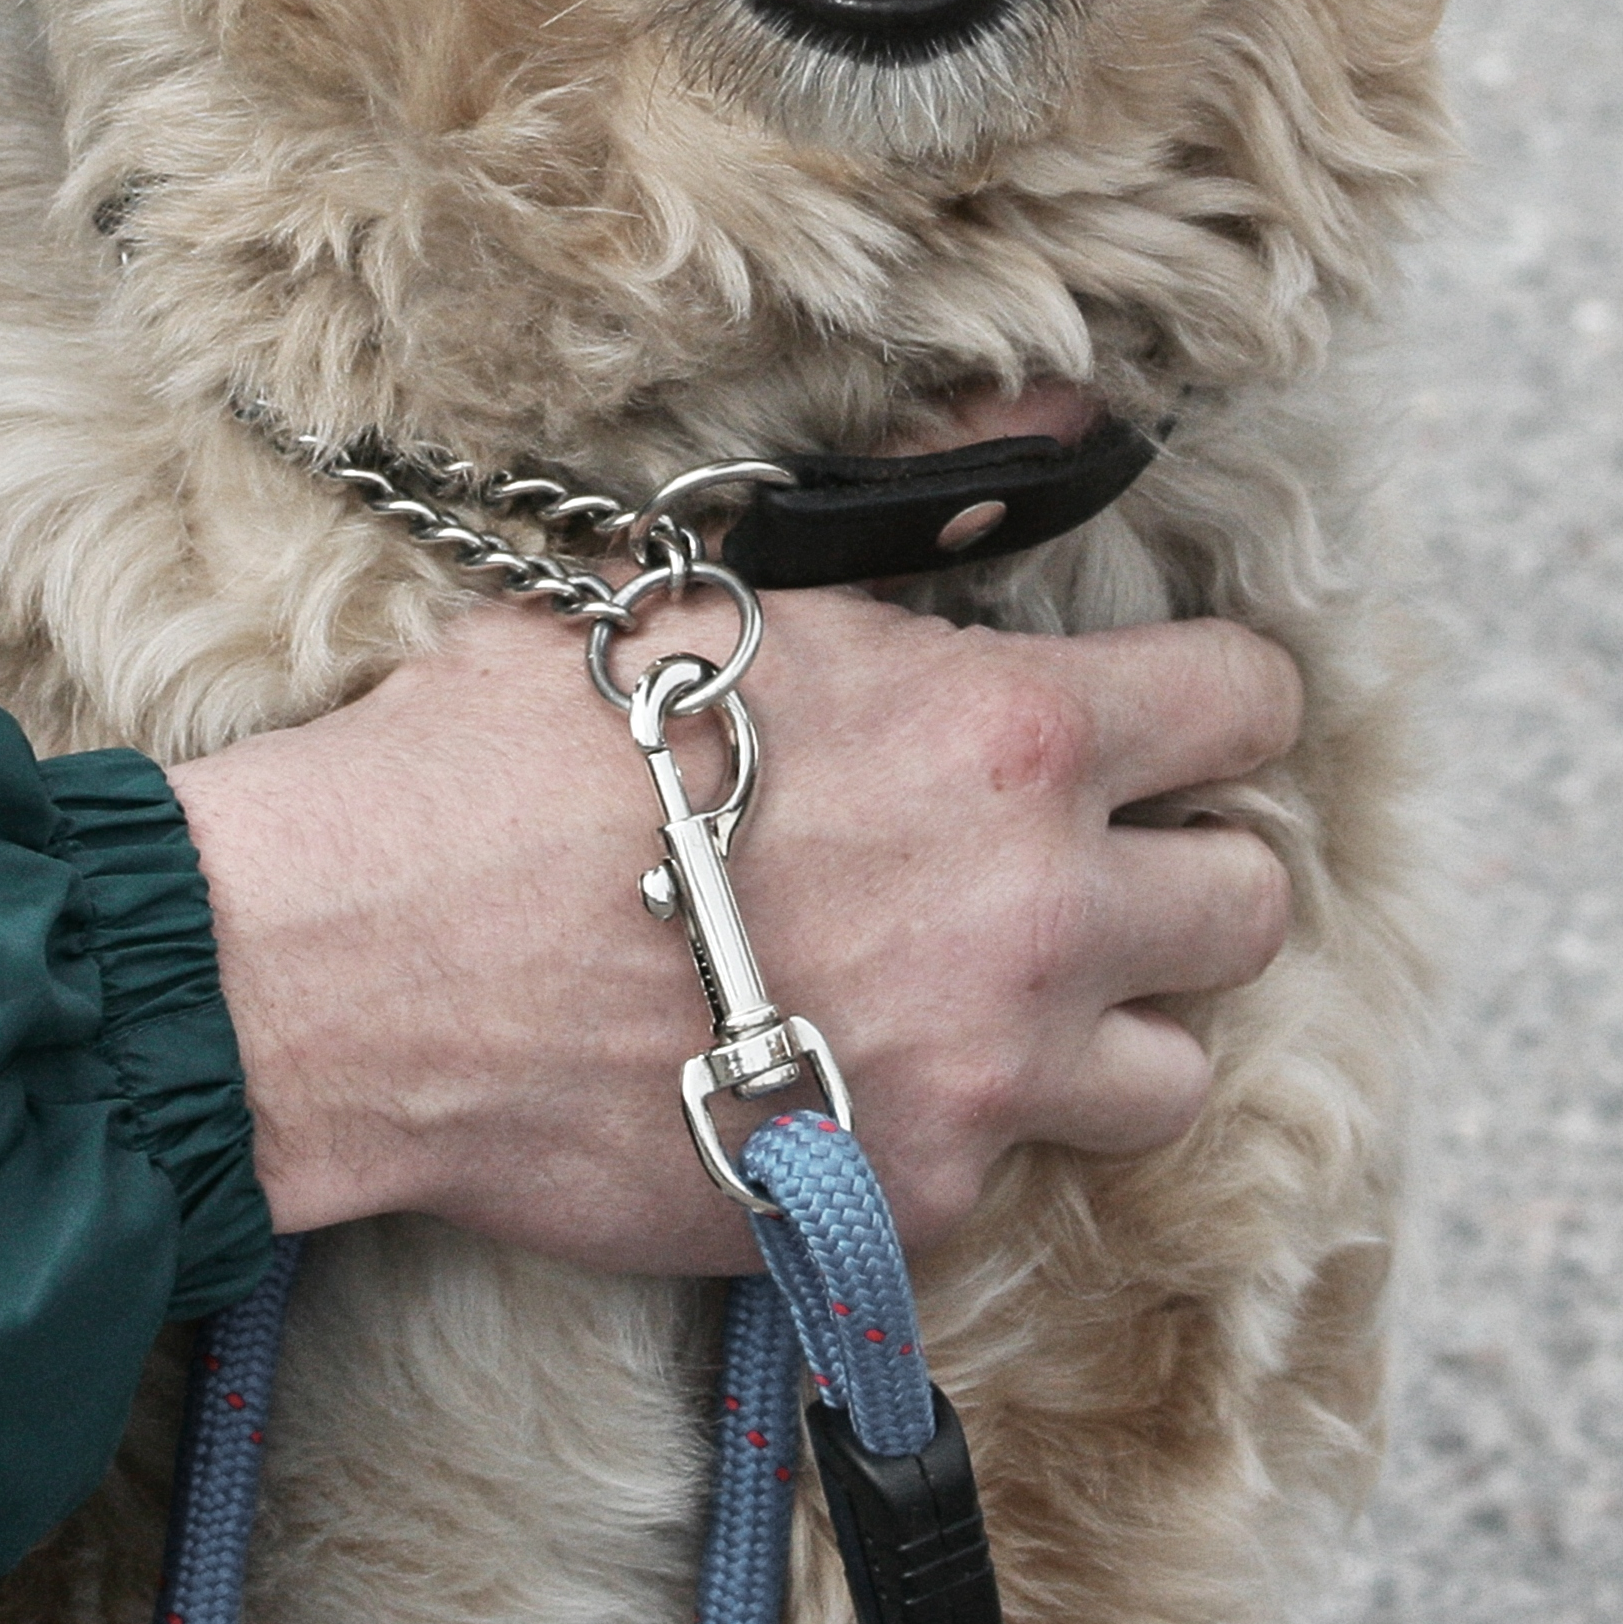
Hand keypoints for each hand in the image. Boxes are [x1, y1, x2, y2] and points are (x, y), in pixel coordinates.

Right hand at [164, 590, 1301, 1275]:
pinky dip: (950, 1136)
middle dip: (1182, 876)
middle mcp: (1037, 914)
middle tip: (1076, 864)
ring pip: (1170, 1077)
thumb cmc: (520, 749)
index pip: (1250, 704)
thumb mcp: (717, 583)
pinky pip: (1007, 1181)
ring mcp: (982, 1081)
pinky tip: (849, 1077)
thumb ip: (926, 509)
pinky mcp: (898, 1206)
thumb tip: (1070, 417)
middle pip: (1250, 905)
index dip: (1211, 704)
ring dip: (1105, 1033)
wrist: (371, 957)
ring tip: (995, 997)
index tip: (1160, 721)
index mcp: (1014, 734)